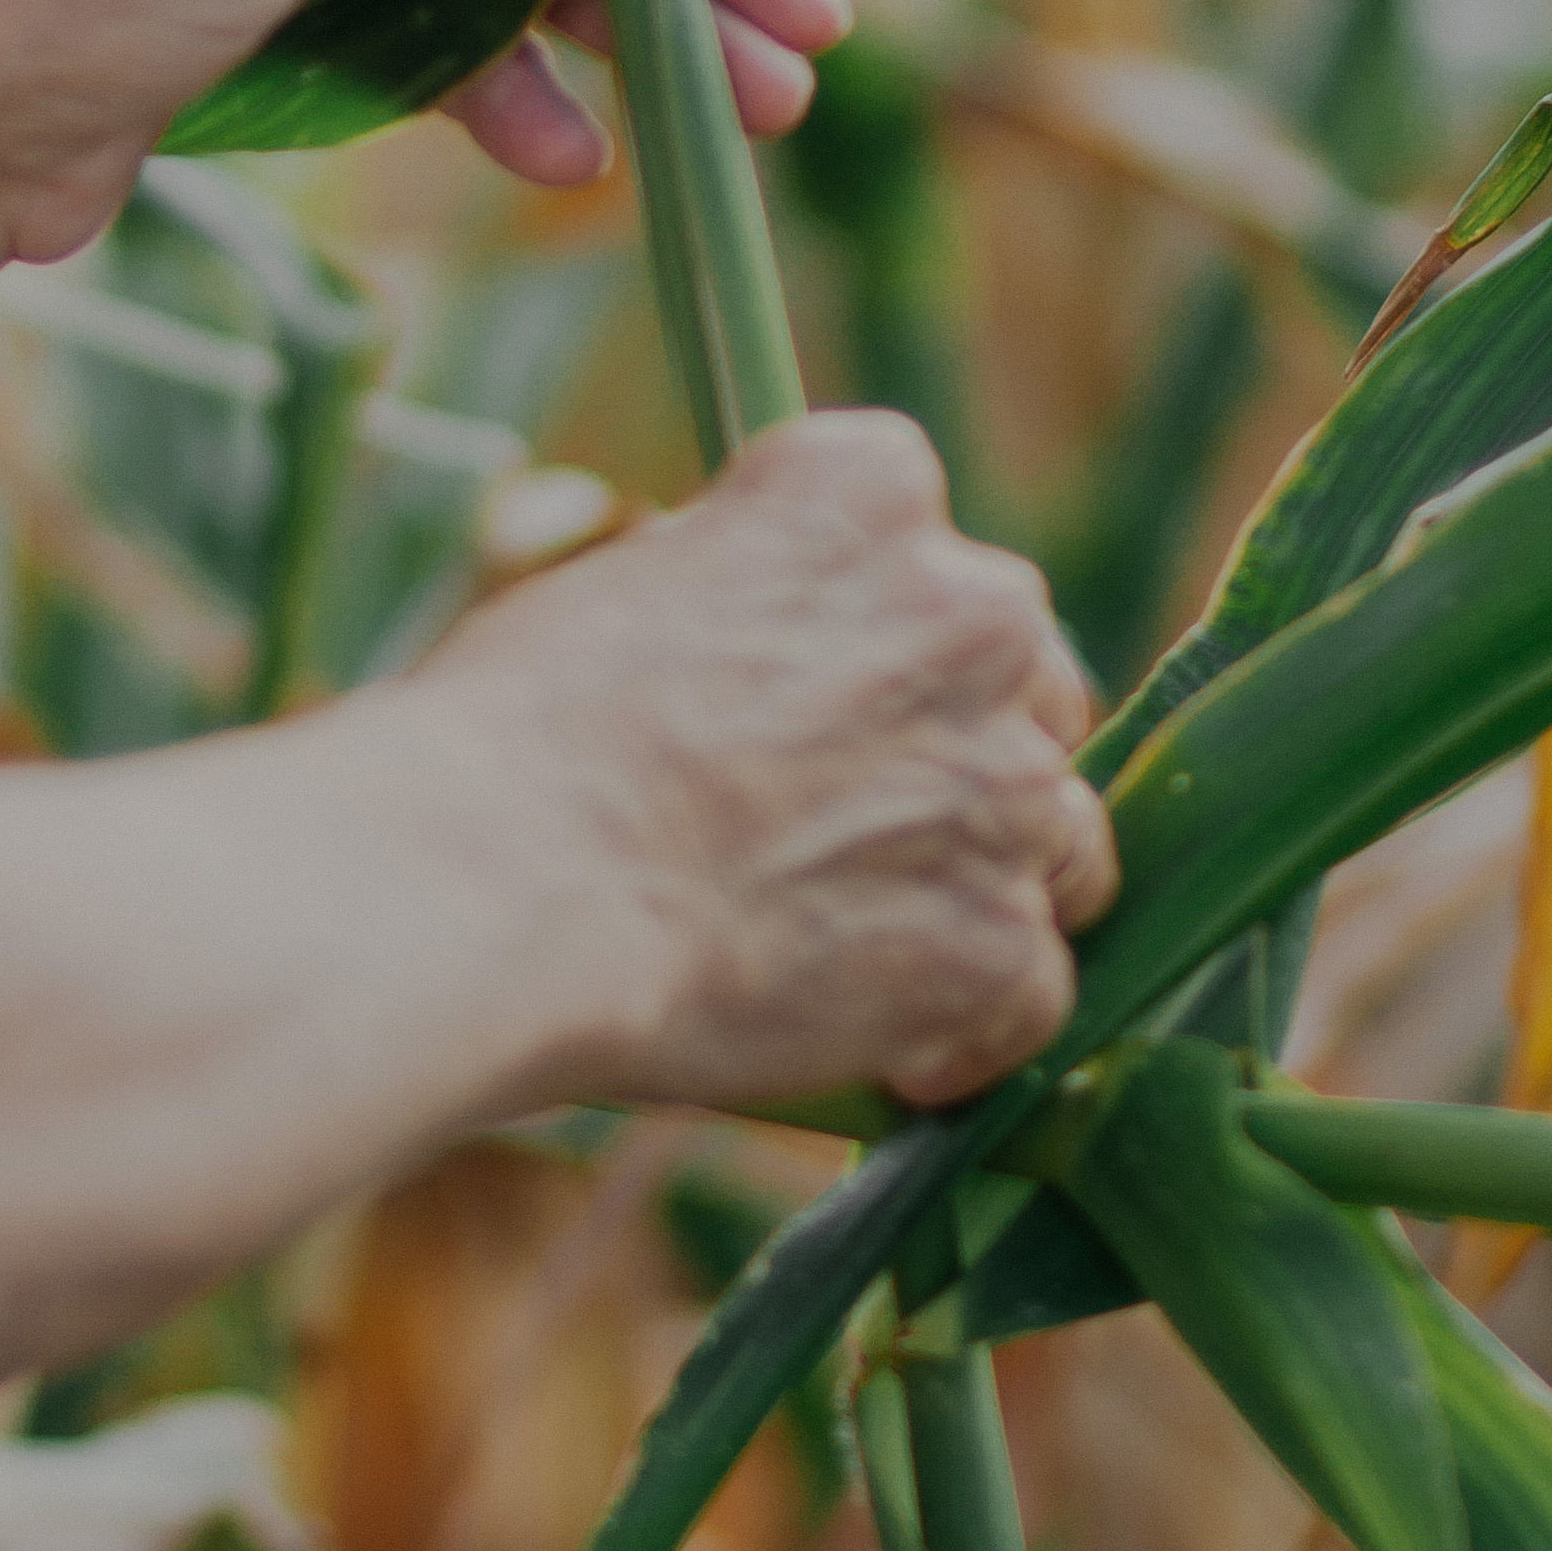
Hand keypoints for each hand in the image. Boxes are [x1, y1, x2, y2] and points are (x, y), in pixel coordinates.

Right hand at [423, 411, 1117, 1109]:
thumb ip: (745, 597)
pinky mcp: (995, 939)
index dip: (875, 636)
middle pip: (1027, 688)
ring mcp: (1003, 785)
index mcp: (867, 490)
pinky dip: (969, 1035)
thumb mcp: (627, 588)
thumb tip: (761, 654)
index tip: (814, 695)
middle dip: (955, 760)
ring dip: (981, 891)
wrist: (493, 888)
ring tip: (864, 955)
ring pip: (1059, 841)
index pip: (925, 540)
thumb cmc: (510, 739)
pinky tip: (889, 1059)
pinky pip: (1033, 995)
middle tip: (844, 834)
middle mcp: (972, 613)